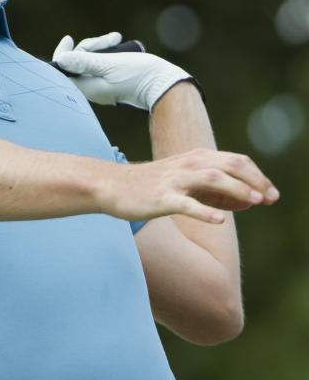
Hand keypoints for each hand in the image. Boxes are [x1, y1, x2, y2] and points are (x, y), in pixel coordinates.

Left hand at [52, 32, 191, 110]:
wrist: (165, 85)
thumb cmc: (138, 76)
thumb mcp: (109, 65)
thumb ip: (84, 62)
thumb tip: (61, 59)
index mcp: (86, 88)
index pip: (63, 71)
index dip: (63, 53)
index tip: (68, 38)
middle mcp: (91, 89)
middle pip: (78, 62)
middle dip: (90, 46)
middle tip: (109, 40)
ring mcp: (102, 86)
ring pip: (92, 60)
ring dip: (101, 46)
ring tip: (116, 38)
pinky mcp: (113, 81)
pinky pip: (103, 64)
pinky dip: (108, 52)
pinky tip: (118, 41)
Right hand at [104, 147, 279, 223]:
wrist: (109, 185)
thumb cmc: (147, 185)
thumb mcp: (181, 178)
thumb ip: (210, 185)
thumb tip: (244, 198)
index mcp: (194, 159)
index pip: (235, 161)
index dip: (258, 176)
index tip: (271, 194)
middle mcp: (187, 165)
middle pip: (230, 165)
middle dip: (255, 180)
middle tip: (270, 198)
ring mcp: (173, 181)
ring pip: (212, 179)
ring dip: (237, 189)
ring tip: (255, 201)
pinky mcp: (160, 198)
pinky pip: (186, 204)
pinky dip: (205, 211)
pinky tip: (220, 220)